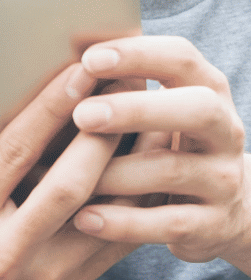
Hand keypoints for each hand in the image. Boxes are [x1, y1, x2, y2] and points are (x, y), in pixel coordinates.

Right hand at [0, 64, 135, 279]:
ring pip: (104, 211)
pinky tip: (151, 159)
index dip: (49, 110)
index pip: (12, 156)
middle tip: (128, 87)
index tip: (82, 69)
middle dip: (102, 133)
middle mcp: (3, 253)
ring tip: (151, 115)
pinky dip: (139, 193)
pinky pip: (119, 232)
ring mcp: (44, 274)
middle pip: (68, 186)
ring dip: (133, 161)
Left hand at [71, 37, 250, 274]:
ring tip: (65, 177)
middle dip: (137, 109)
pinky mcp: (211, 225)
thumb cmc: (166, 154)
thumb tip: (55, 71)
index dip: (139, 55)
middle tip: (83, 114)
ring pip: (171, 170)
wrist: (222, 214)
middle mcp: (223, 132)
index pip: (182, 59)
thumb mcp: (156, 120)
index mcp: (205, 93)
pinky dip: (123, 222)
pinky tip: (83, 219)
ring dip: (116, 172)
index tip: (89, 58)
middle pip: (194, 109)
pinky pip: (168, 223)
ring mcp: (222, 180)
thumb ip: (121, 96)